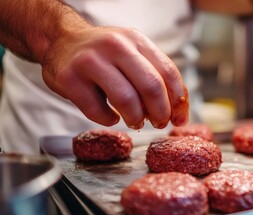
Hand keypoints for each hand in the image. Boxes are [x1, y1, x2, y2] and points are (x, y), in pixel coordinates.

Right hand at [40, 26, 188, 128]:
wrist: (60, 41)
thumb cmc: (104, 55)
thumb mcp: (133, 54)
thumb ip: (156, 77)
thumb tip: (179, 115)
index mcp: (136, 40)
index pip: (168, 72)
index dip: (178, 101)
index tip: (179, 118)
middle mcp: (115, 46)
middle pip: (151, 86)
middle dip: (161, 112)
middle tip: (159, 123)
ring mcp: (91, 61)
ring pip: (126, 100)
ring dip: (136, 118)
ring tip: (136, 121)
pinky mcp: (70, 79)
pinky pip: (98, 111)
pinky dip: (109, 120)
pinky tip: (111, 117)